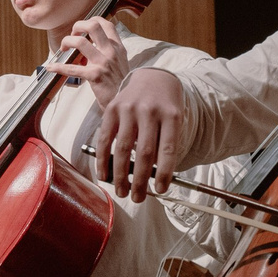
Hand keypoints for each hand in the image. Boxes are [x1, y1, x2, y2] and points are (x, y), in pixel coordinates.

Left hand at [58, 16, 130, 108]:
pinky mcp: (94, 75)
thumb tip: (93, 45)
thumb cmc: (120, 84)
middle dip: (78, 26)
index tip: (83, 28)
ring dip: (66, 42)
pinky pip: (72, 68)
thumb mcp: (120, 63)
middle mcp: (111, 51)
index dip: (92, 20)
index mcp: (117, 47)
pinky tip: (51, 68)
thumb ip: (110, 52)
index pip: (106, 24)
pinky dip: (58, 67)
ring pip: (80, 42)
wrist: (124, 102)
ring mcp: (103, 62)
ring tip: (63, 49)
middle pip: (93, 26)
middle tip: (72, 35)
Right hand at [91, 67, 185, 202]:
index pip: (168, 149)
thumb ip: (165, 145)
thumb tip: (152, 178)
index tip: (161, 190)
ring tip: (122, 191)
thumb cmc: (165, 106)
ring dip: (120, 175)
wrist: (153, 78)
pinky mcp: (112, 109)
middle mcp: (149, 111)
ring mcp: (129, 109)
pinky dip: (102, 159)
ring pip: (123, 149)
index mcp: (171, 115)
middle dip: (141, 180)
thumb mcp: (174, 121)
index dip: (165, 173)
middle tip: (138, 198)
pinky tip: (104, 175)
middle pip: (145, 153)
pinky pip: (104, 139)